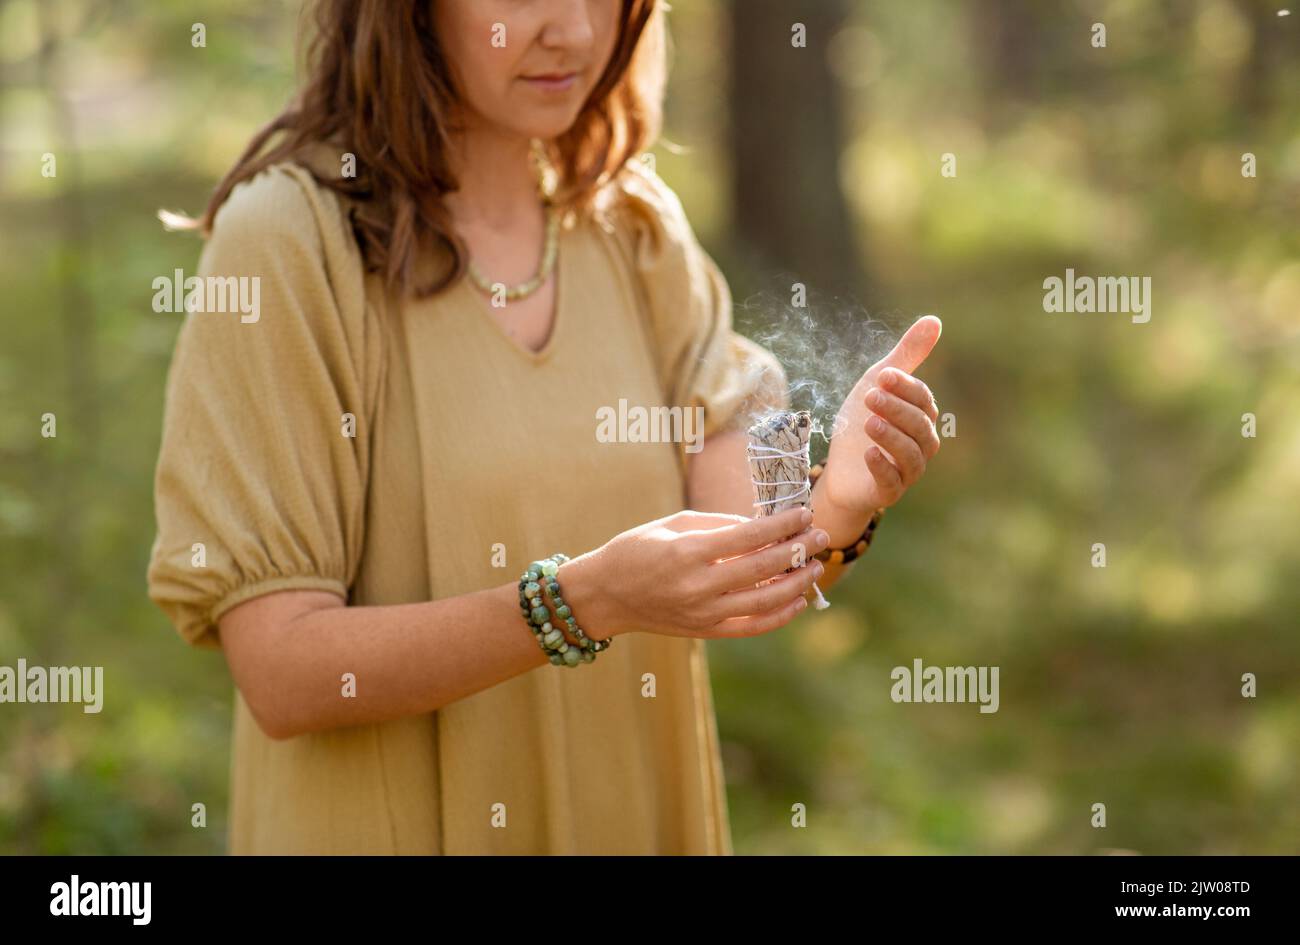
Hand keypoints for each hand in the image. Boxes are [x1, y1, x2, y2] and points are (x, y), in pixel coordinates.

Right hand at [559, 506, 828, 639]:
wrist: (605, 595)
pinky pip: (753, 627)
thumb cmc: (636, 550)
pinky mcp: (705, 631)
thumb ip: (719, 524)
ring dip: (796, 583)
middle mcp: (698, 585)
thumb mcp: (673, 524)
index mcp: (688, 552)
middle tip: (820, 536)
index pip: (750, 536)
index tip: (804, 513)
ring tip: (815, 566)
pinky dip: (780, 615)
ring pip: (765, 600)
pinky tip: (797, 600)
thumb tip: (763, 525)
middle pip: (763, 567)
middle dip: (798, 549)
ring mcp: (703, 613)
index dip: (782, 524)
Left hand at [823, 316, 942, 514]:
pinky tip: (868, 453)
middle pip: (918, 425)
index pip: (922, 399)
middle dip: (895, 409)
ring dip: (891, 436)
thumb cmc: (862, 423)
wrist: (839, 468)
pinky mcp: (888, 492)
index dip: (904, 387)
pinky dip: (882, 468)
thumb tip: (935, 320)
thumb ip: (906, 356)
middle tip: (869, 396)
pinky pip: (892, 482)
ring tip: (869, 423)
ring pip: (910, 454)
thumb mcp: (877, 384)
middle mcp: (922, 445)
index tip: (881, 376)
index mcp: (922, 417)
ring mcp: (908, 471)